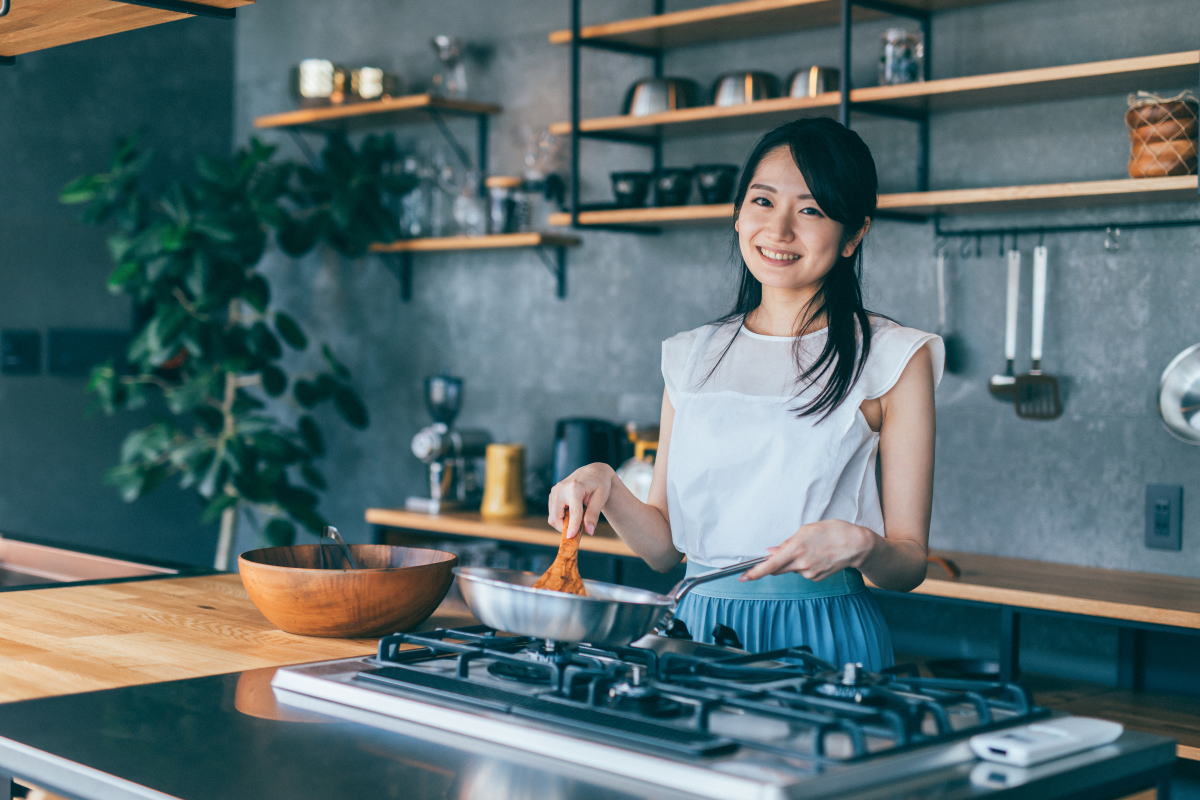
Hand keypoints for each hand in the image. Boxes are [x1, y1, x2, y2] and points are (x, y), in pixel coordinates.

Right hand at [547, 463, 614, 538]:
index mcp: (575, 488)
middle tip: (579, 531)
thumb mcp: (601, 498)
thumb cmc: (600, 484)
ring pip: (553, 517)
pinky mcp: (553, 494)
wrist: (593, 472)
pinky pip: (553, 513)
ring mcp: (555, 491)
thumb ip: (593, 515)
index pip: (573, 512)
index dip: (572, 526)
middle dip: (565, 528)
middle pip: (556, 517)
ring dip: (564, 523)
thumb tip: (589, 532)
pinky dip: (561, 518)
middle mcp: (561, 488)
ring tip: (578, 519)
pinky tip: (573, 513)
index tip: (571, 538)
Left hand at [740, 520, 875, 581]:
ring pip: (791, 569)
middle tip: (785, 551)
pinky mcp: (816, 578)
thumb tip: (771, 552)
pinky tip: (817, 555)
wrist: (856, 545)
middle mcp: (801, 564)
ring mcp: (809, 573)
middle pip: (777, 569)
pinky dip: (804, 564)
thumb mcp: (807, 530)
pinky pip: (803, 571)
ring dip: (793, 561)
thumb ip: (786, 543)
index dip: (755, 573)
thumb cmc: (833, 532)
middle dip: (773, 563)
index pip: (770, 565)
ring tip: (811, 548)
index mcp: (796, 549)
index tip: (743, 577)